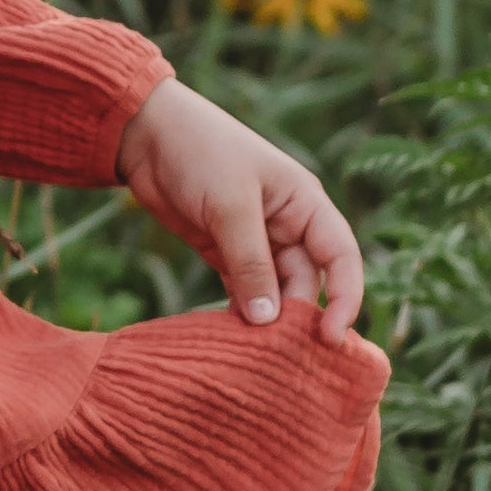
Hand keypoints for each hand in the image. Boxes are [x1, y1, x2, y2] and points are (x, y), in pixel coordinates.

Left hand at [115, 83, 365, 333]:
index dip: (344, 297)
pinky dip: (240, 313)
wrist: (146, 135)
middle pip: (305, 282)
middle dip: (296, 317)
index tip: (331, 336)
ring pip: (273, 292)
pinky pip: (242, 291)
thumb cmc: (201, 152)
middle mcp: (288, 226)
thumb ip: (251, 262)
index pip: (340, 257)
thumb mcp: (231, 205)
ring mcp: (255, 242)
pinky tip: (233, 339)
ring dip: (267, 321)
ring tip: (255, 354)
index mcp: (305, 204)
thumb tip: (269, 320)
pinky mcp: (223, 253)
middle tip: (278, 355)